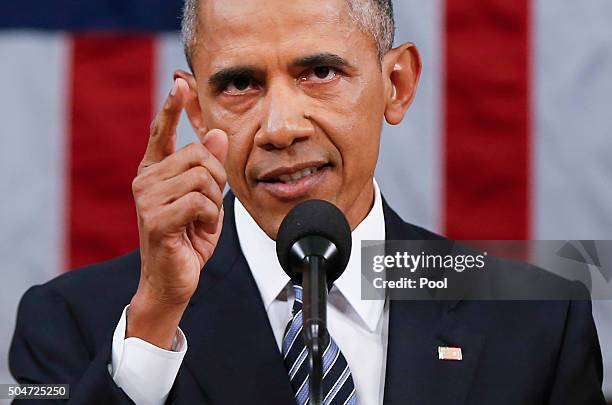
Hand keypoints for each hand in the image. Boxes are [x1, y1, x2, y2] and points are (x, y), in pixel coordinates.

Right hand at [127, 78, 227, 348]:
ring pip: (202, 178)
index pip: (161, 133)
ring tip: (202, 219)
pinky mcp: (156, 219)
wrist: (173, 280)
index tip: (180, 84)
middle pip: (197, 155)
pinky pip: (200, 202)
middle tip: (210, 205)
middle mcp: (146, 181)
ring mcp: (148, 199)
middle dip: (216, 179)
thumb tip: (216, 133)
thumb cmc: (188, 239)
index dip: (172, 108)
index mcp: (155, 173)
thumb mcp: (205, 199)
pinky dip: (210, 217)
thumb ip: (208, 168)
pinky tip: (199, 230)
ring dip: (214, 201)